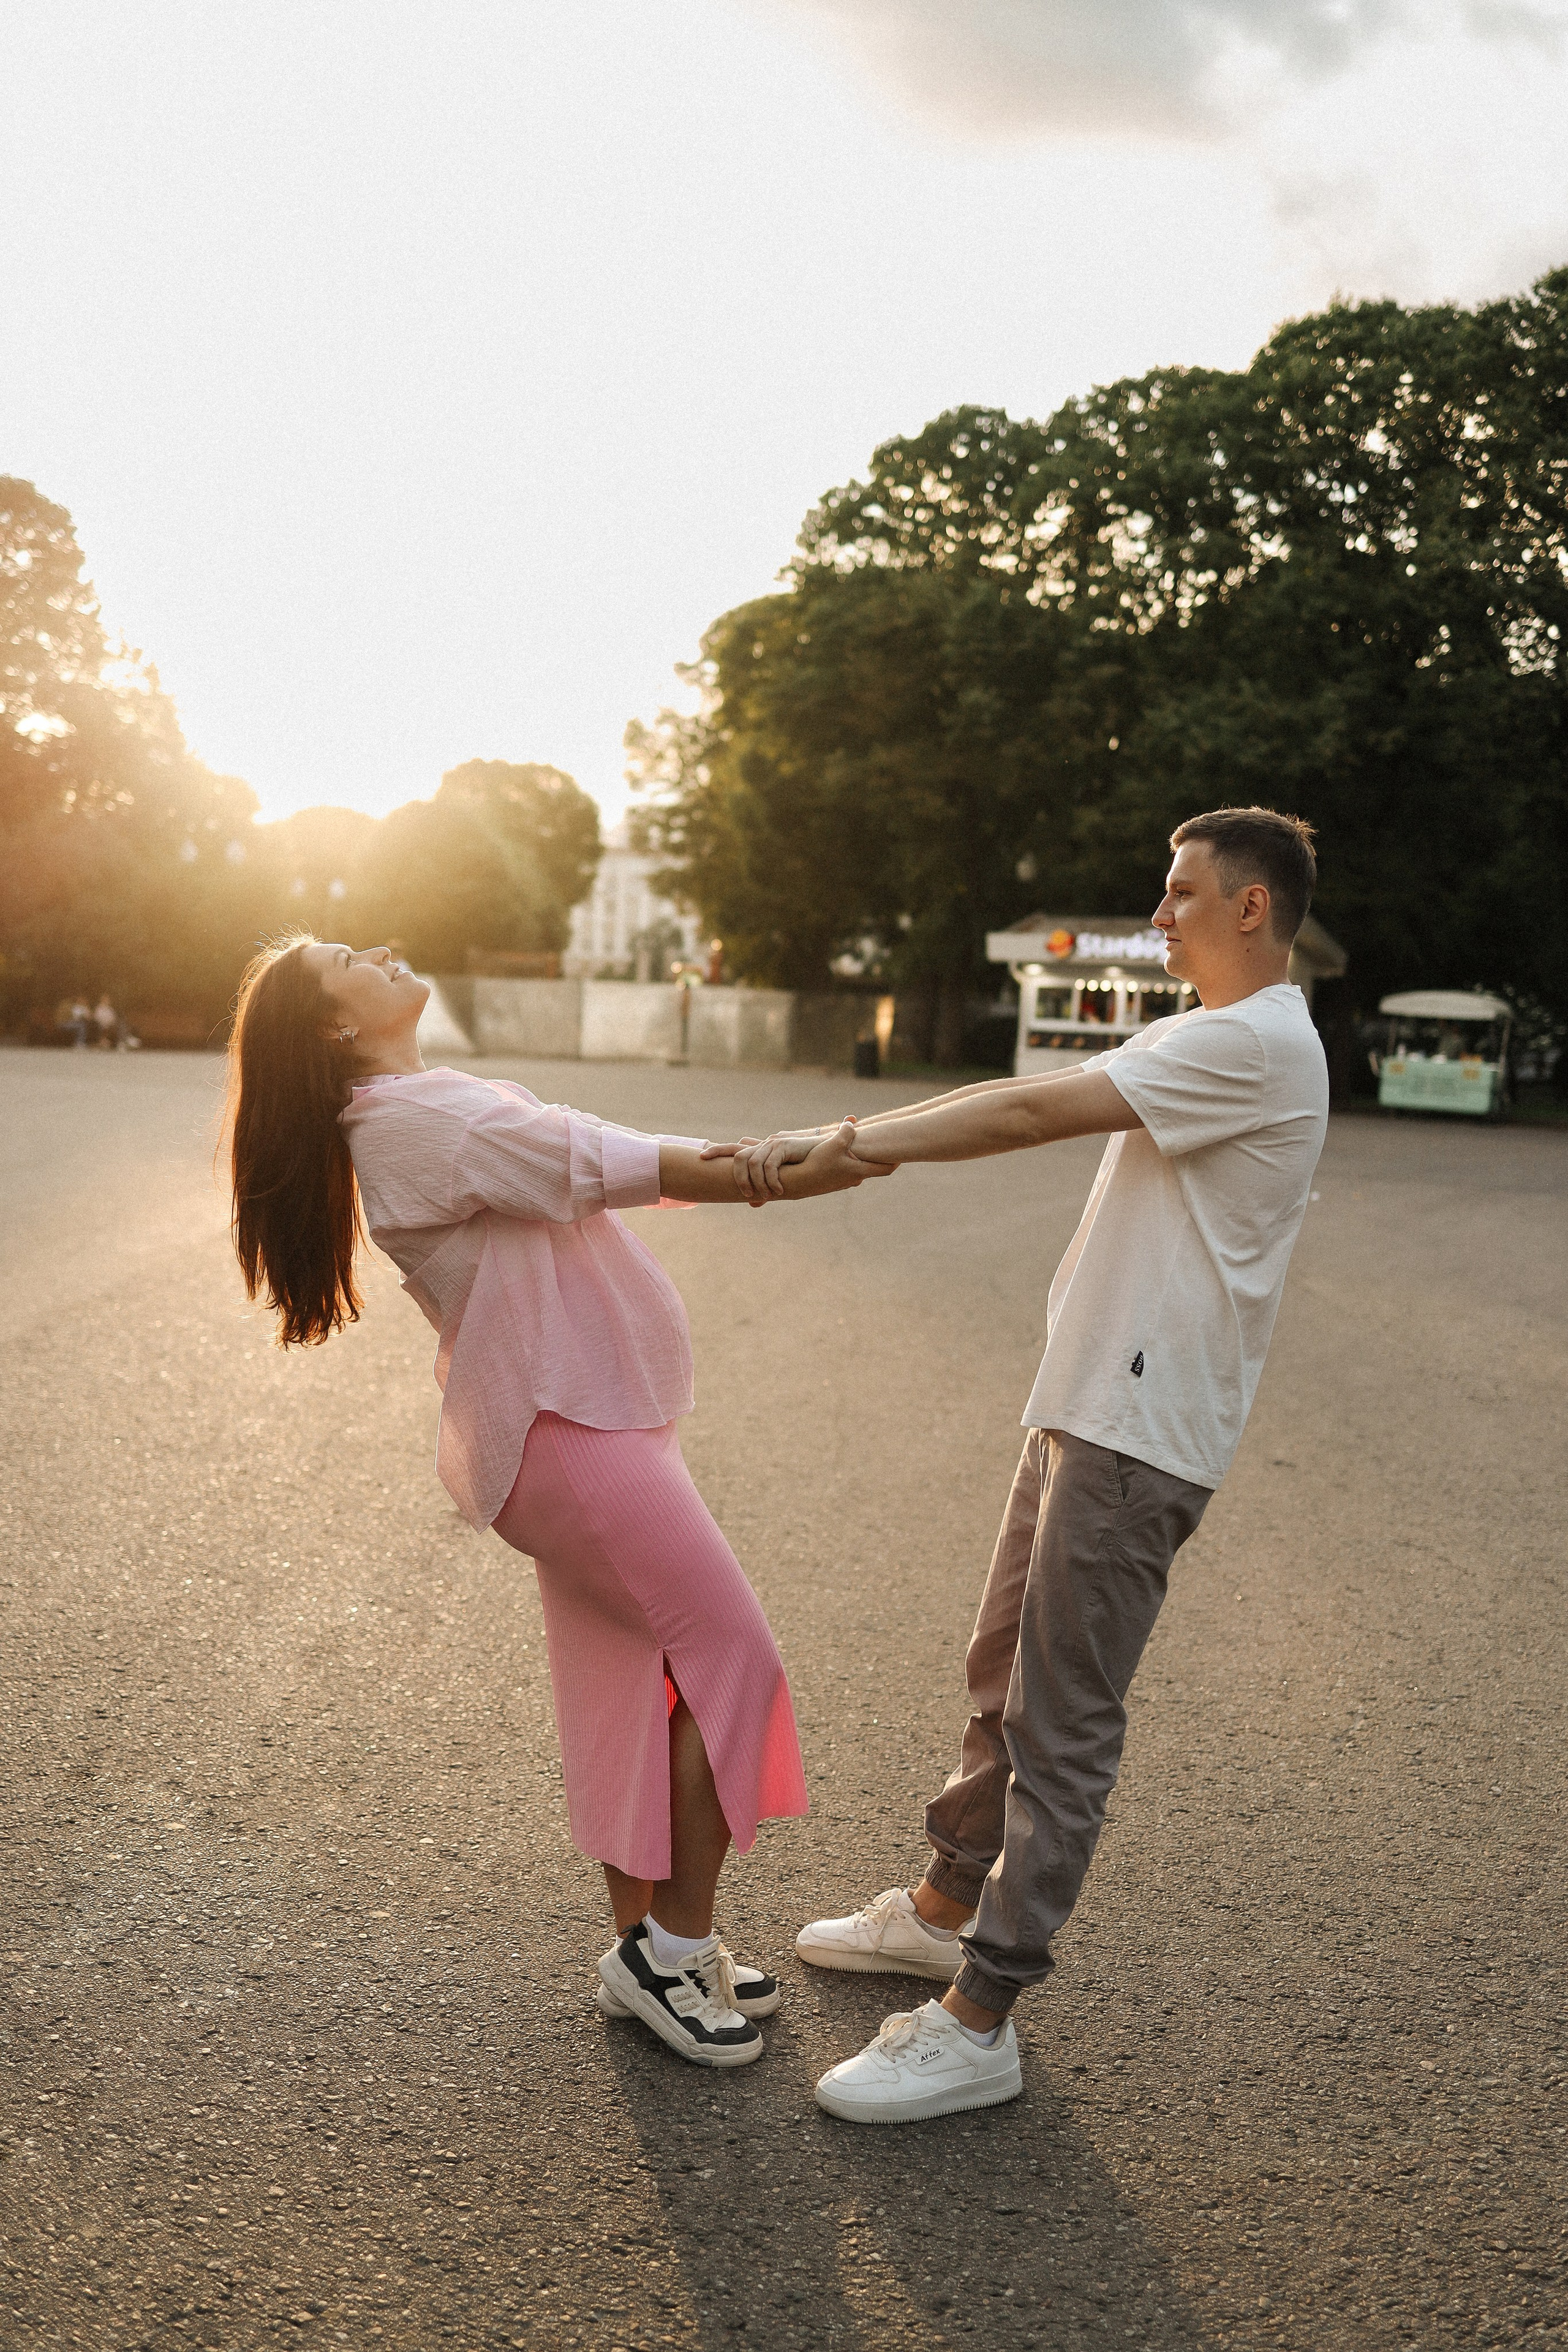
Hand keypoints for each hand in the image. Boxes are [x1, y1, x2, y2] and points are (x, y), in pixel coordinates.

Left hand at [705, 1125, 831, 1202]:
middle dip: (737, 1175)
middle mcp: (763, 1145)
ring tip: (765, 1195)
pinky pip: (769, 1165)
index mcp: (759, 1151)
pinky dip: (771, 1180)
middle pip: (739, 1156)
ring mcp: (772, 1144)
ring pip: (753, 1163)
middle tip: (745, 1193)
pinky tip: (778, 1190)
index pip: (733, 1149)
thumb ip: (764, 1187)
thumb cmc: (800, 1165)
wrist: (821, 1151)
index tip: (701, 1156)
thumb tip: (753, 1204)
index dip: (717, 1151)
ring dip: (756, 1182)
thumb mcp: (779, 1179)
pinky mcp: (784, 1146)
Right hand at [774, 1118, 896, 1204]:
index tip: (903, 1154)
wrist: (797, 1182)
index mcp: (859, 1171)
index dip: (896, 1161)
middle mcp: (854, 1179)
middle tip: (885, 1148)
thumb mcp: (834, 1142)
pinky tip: (841, 1155)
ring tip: (862, 1148)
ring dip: (862, 1160)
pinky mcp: (832, 1183)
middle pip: (873, 1168)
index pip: (886, 1168)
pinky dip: (849, 1163)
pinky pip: (846, 1171)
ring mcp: (843, 1183)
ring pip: (858, 1169)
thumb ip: (846, 1131)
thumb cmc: (818, 1162)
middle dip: (879, 1158)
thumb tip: (852, 1123)